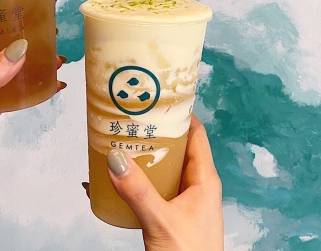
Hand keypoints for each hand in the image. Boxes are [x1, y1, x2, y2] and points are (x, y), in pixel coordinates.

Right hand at [106, 115, 223, 250]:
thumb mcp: (160, 220)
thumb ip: (137, 190)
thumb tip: (115, 159)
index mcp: (205, 179)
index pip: (196, 134)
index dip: (180, 115)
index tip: (158, 101)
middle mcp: (197, 185)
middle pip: (178, 149)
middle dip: (156, 135)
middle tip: (131, 121)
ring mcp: (186, 200)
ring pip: (166, 169)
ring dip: (145, 159)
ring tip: (120, 146)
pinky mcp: (174, 215)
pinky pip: (157, 190)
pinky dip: (140, 182)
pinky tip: (118, 183)